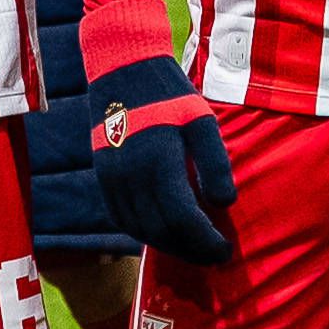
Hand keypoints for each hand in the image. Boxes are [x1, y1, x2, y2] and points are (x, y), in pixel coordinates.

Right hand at [85, 54, 237, 263]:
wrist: (121, 72)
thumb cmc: (169, 95)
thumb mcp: (201, 122)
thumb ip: (215, 164)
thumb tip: (223, 204)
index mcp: (158, 161)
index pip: (183, 218)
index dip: (205, 241)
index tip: (225, 250)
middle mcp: (130, 177)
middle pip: (162, 231)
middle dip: (192, 250)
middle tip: (216, 257)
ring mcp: (112, 181)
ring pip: (141, 231)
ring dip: (170, 247)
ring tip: (196, 250)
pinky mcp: (103, 180)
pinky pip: (123, 220)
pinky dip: (146, 235)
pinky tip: (166, 236)